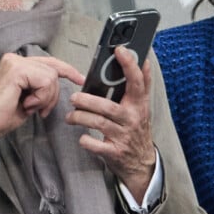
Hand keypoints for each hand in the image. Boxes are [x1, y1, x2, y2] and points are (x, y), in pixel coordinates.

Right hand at [0, 53, 83, 145]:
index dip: (66, 70)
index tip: (79, 79)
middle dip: (52, 94)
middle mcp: (15, 58)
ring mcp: (15, 62)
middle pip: (53, 70)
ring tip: (29, 107)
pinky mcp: (17, 70)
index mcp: (17, 63)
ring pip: (51, 77)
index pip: (49, 62)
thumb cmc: (5, 115)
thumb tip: (58, 82)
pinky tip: (26, 105)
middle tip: (40, 110)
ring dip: (45, 98)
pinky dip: (41, 98)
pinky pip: (45, 82)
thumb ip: (41, 85)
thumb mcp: (30, 97)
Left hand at [67, 46, 156, 199]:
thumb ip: (139, 87)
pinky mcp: (114, 151)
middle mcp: (132, 119)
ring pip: (98, 123)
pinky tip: (81, 136)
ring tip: (71, 116)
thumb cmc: (136, 130)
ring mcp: (123, 136)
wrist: (141, 163)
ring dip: (80, 117)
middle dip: (87, 101)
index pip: (137, 81)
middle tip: (74, 97)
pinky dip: (85, 140)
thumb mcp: (141, 108)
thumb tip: (142, 60)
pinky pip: (95, 145)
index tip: (119, 50)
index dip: (129, 65)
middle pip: (108, 106)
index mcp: (139, 105)